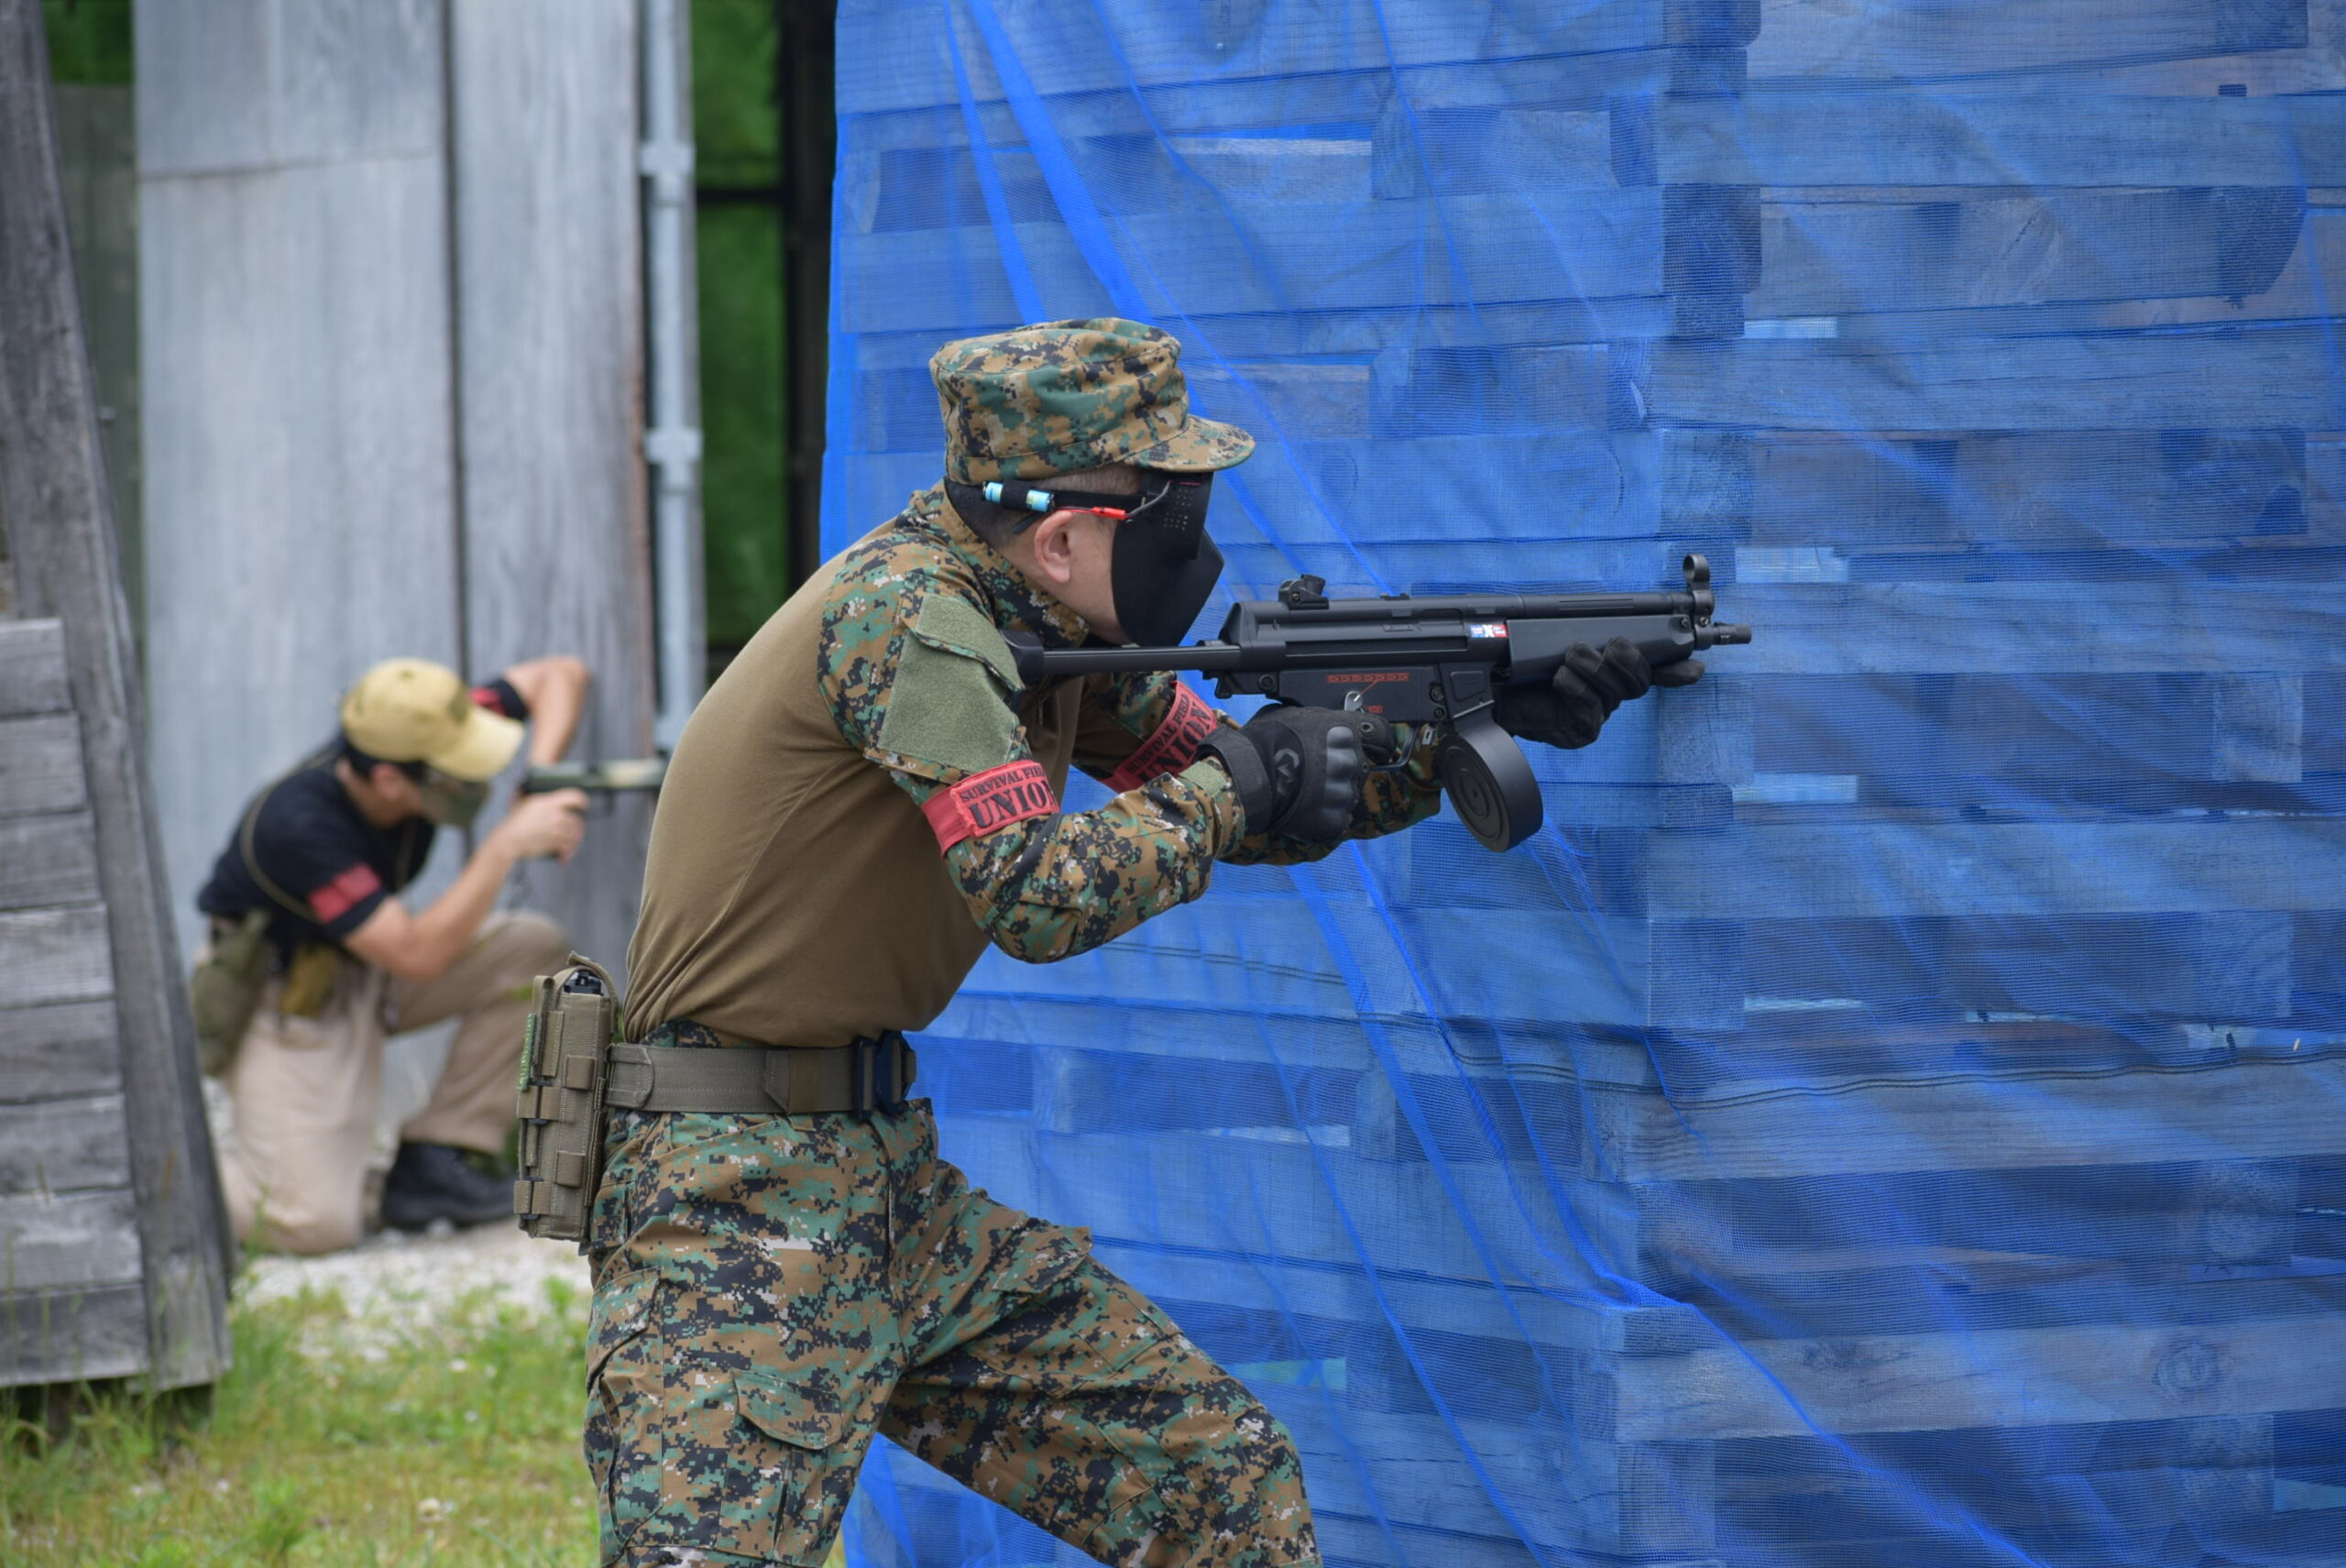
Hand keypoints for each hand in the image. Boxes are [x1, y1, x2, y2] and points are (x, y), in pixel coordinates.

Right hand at [494, 788, 587, 862]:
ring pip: (574, 834)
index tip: (584, 804)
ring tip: (570, 844)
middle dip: (577, 826)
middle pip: (576, 820)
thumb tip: (523, 787)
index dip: (582, 800)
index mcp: (548, 802)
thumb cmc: (512, 822)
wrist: (508, 840)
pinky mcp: (555, 842)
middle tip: (576, 830)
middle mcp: (555, 815)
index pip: (574, 797)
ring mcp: (556, 829)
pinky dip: (567, 852)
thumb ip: (526, 794)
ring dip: (574, 840)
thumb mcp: (520, 803)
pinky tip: (565, 855)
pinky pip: (568, 847)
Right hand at [1199, 707, 1395, 842]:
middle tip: (1316, 774)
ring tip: (1304, 794)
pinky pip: (1337, 821)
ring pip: (1348, 796)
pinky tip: (1305, 813)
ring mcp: (1344, 792)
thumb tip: (1323, 721)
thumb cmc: (1264, 741)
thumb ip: (1320, 720)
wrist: (1248, 777)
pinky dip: (1324, 819)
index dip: (1381, 744)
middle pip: (1359, 768)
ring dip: (1332, 796)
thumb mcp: (1294, 713)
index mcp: (1345, 731)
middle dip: (1342, 771)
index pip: (1382, 735)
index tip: (1381, 751)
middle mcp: (1351, 760)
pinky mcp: (1334, 819)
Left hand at [1494, 637, 1701, 749]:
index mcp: (1611, 669)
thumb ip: (1594, 629)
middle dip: (1628, 660)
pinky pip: (1591, 709)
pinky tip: (1559, 679)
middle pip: (1639, 680)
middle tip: (1612, 646)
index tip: (1695, 667)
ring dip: (1592, 668)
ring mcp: (1598, 714)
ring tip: (1570, 657)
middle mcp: (1610, 693)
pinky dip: (1575, 688)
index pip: (1656, 669)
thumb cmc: (1524, 664)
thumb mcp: (1559, 637)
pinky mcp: (1582, 731)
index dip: (1677, 669)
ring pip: (1614, 692)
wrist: (1489, 689)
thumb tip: (1621, 624)